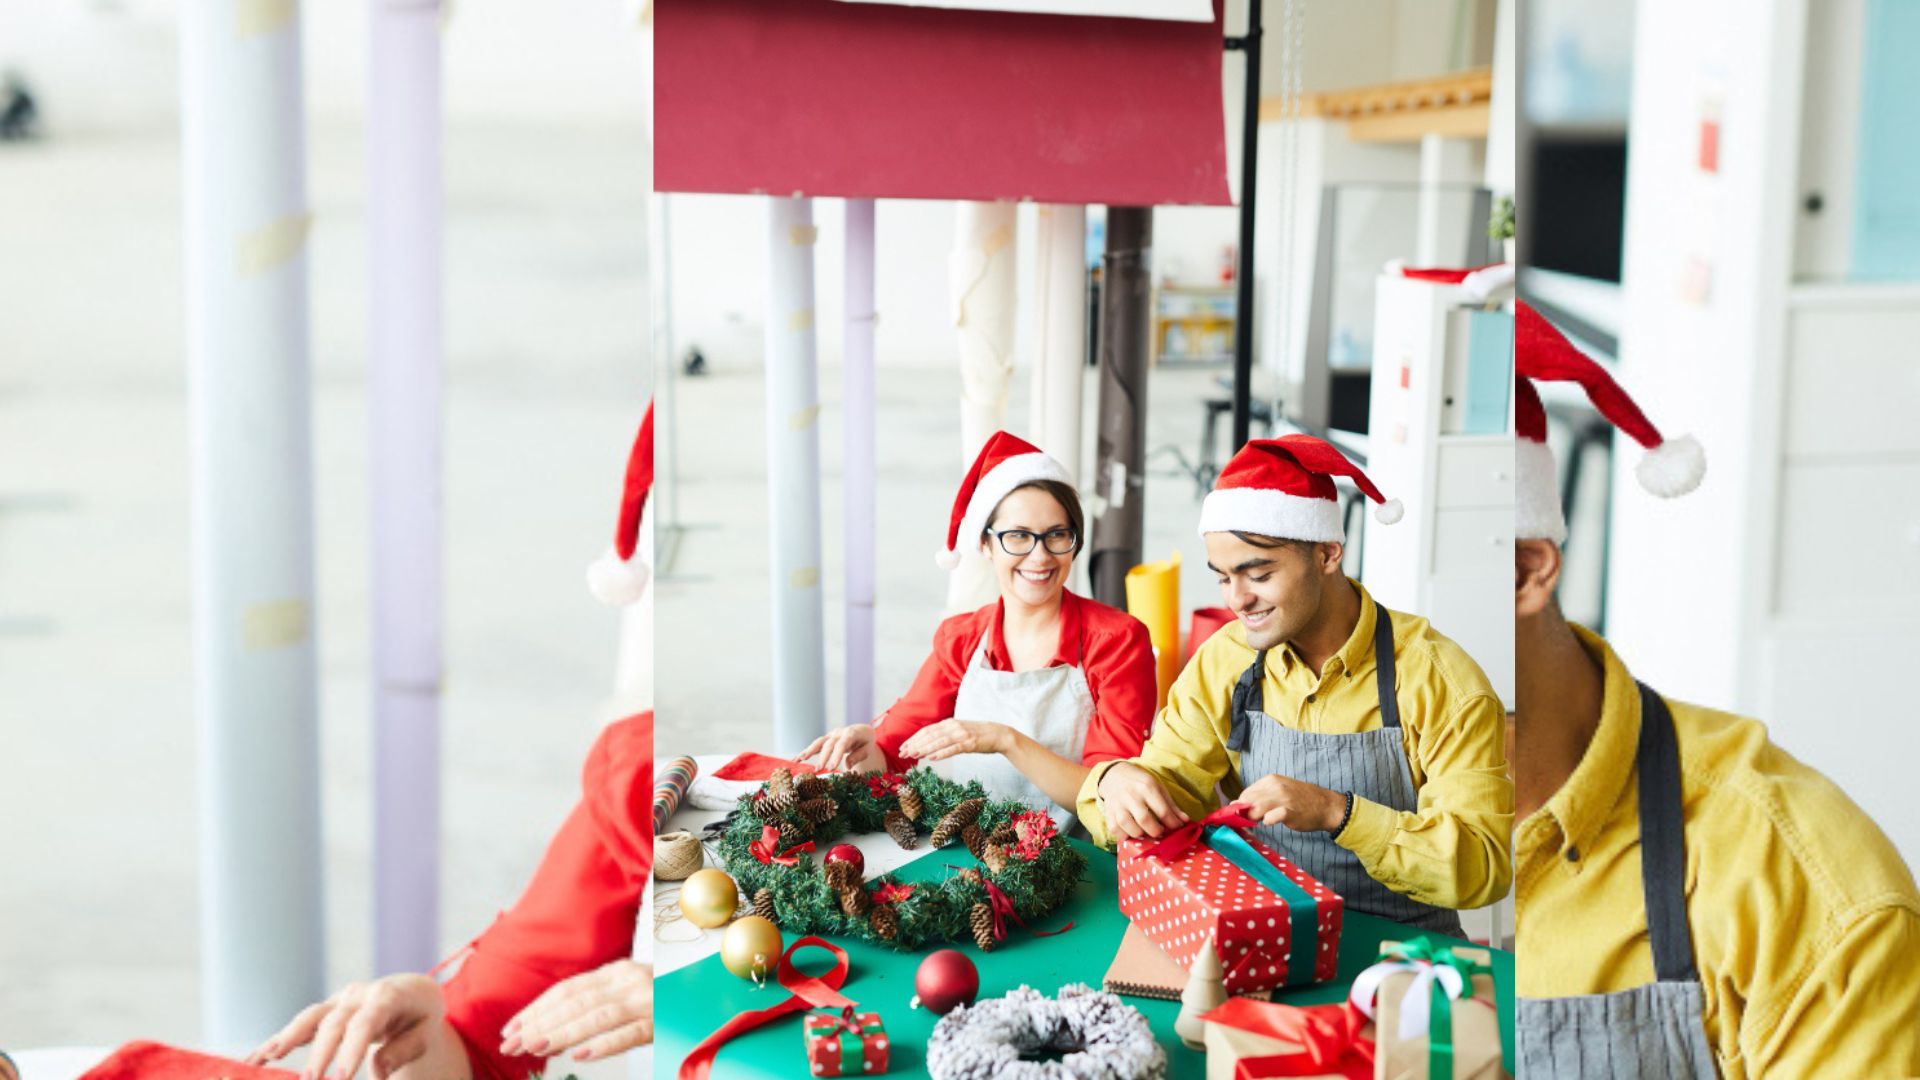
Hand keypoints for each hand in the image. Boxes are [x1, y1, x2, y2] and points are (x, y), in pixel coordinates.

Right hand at [248, 973, 445, 1079]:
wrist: (411, 991)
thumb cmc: (419, 1015)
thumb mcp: (425, 1030)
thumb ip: (405, 1049)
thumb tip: (378, 1071)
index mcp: (387, 996)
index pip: (366, 1023)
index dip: (351, 1050)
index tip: (341, 1078)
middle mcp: (357, 995)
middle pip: (334, 1023)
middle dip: (320, 1054)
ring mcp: (338, 1001)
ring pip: (310, 1017)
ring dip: (287, 1038)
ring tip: (266, 1058)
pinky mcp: (325, 1011)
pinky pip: (300, 1025)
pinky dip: (278, 1040)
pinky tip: (255, 1059)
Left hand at [501, 959, 653, 1062]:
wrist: (712, 992)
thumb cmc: (664, 996)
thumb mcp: (629, 991)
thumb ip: (597, 1002)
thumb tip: (552, 1026)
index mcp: (617, 972)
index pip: (567, 989)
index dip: (537, 1008)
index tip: (511, 1028)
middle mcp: (628, 981)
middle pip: (576, 1002)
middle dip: (539, 1023)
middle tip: (512, 1044)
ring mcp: (646, 1000)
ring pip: (596, 1017)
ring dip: (562, 1033)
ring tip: (537, 1048)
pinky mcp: (662, 1021)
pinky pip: (628, 1033)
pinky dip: (602, 1044)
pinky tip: (579, 1056)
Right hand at [796, 723, 885, 772]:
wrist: (862, 731)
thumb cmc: (865, 742)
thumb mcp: (868, 748)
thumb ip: (858, 756)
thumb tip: (847, 766)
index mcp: (851, 733)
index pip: (842, 744)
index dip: (836, 755)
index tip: (831, 767)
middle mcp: (838, 732)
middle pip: (829, 744)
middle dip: (823, 757)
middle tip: (818, 770)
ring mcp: (830, 735)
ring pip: (818, 742)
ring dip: (809, 751)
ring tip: (800, 760)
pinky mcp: (825, 739)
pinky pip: (815, 745)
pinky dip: (805, 752)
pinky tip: (796, 759)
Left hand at [898, 719, 1007, 762]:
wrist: (999, 734)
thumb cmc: (978, 735)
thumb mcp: (959, 731)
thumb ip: (945, 735)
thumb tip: (929, 743)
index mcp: (949, 723)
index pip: (927, 730)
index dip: (914, 738)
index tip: (903, 747)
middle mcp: (953, 726)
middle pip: (930, 735)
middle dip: (915, 744)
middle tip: (903, 753)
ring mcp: (962, 734)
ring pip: (939, 741)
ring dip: (924, 748)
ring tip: (913, 755)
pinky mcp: (970, 743)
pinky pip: (953, 748)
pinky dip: (942, 753)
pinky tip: (932, 758)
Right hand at [1096, 762, 1189, 839]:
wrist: (1114, 775)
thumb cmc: (1140, 783)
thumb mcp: (1158, 788)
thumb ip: (1171, 806)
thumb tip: (1185, 821)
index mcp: (1146, 787)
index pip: (1162, 810)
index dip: (1172, 824)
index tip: (1176, 828)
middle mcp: (1131, 795)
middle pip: (1144, 819)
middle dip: (1156, 831)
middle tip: (1160, 832)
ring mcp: (1117, 804)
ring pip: (1128, 825)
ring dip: (1139, 834)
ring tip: (1145, 832)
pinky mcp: (1108, 812)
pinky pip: (1114, 829)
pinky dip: (1123, 835)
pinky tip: (1130, 833)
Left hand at [1239, 774, 1346, 831]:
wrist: (1326, 806)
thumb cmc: (1300, 800)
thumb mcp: (1279, 790)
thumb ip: (1261, 796)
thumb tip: (1237, 804)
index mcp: (1270, 780)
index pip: (1246, 793)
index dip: (1243, 806)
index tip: (1247, 814)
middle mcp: (1275, 786)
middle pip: (1247, 801)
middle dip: (1246, 813)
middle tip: (1254, 820)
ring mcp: (1283, 798)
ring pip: (1256, 808)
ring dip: (1254, 818)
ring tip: (1262, 821)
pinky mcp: (1290, 811)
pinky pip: (1272, 816)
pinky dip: (1268, 820)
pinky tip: (1271, 822)